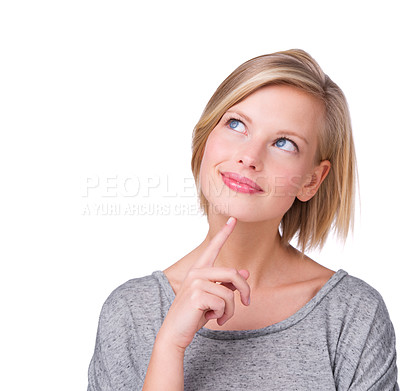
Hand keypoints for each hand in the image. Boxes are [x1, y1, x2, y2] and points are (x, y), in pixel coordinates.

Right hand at [158, 217, 250, 350]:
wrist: (176, 332)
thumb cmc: (194, 314)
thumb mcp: (213, 297)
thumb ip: (227, 284)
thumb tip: (245, 272)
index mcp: (200, 270)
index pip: (214, 247)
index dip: (225, 233)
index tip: (234, 219)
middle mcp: (197, 272)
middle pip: (234, 274)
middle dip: (245, 290)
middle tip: (247, 303)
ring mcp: (195, 282)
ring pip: (229, 293)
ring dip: (230, 310)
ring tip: (220, 316)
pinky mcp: (196, 295)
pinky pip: (223, 303)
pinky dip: (223, 315)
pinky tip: (211, 318)